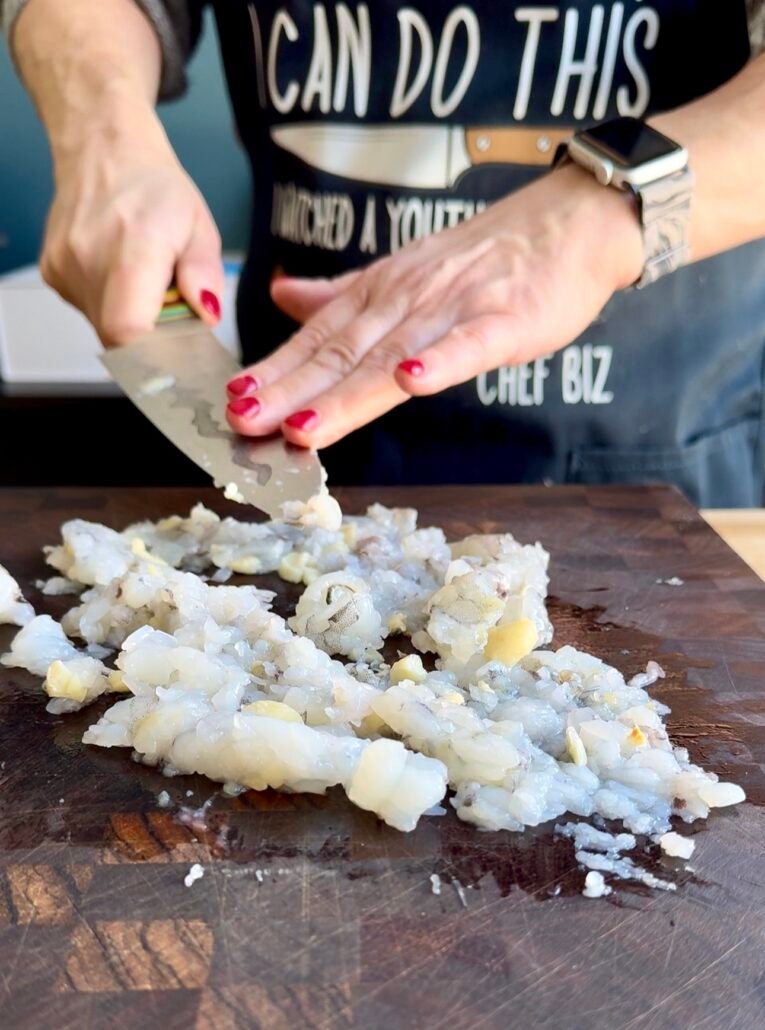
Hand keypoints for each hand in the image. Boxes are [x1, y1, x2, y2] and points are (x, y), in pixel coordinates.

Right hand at [41, 111, 223, 344]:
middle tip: (172, 312)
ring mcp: (65, 267)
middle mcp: (90, 258)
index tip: (177, 360)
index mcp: (134, 246)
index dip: (153, 357)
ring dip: (133, 320)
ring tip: (146, 283)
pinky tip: (122, 275)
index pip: (128, 329)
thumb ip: (205, 275)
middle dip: (152, 340)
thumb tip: (207, 315)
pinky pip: (89, 311)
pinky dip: (113, 305)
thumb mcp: (200, 226)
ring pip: (104, 328)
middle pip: (119, 338)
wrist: (104, 150)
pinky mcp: (54, 274)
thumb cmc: (155, 186)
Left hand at [226, 164, 642, 447]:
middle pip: (340, 353)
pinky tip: (411, 383)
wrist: (567, 225)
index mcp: (379, 295)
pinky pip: (467, 345)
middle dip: (289, 390)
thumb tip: (283, 297)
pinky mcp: (503, 321)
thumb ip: (342, 295)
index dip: (274, 370)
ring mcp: (453, 310)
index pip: (317, 338)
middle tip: (243, 421)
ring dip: (345, 393)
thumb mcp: (403, 273)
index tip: (233, 399)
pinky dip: (439, 363)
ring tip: (301, 427)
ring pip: (390, 358)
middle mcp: (404, 301)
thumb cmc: (486, 259)